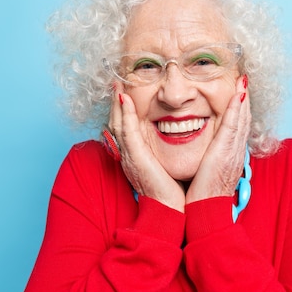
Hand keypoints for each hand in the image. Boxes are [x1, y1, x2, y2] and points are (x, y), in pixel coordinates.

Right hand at [109, 82, 185, 211]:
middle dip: (115, 102)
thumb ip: (164, 152)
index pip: (126, 127)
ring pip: (118, 124)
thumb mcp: (165, 165)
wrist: (170, 209)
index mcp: (135, 155)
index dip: (123, 109)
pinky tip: (124, 99)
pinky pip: (126, 131)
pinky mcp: (135, 157)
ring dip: (116, 103)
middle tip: (116, 83)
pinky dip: (124, 114)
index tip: (124, 92)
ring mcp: (129, 155)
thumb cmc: (171, 189)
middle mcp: (128, 154)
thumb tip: (176, 137)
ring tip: (117, 84)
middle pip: (117, 122)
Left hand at [186, 75, 250, 203]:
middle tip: (244, 79)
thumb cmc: (202, 196)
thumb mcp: (208, 173)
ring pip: (241, 119)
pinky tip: (238, 95)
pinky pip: (233, 127)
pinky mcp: (225, 153)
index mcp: (230, 155)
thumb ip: (208, 160)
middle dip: (244, 98)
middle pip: (243, 119)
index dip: (239, 108)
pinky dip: (237, 110)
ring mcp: (233, 152)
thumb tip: (205, 153)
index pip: (237, 126)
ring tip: (243, 80)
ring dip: (243, 98)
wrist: (205, 212)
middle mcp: (235, 151)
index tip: (239, 91)